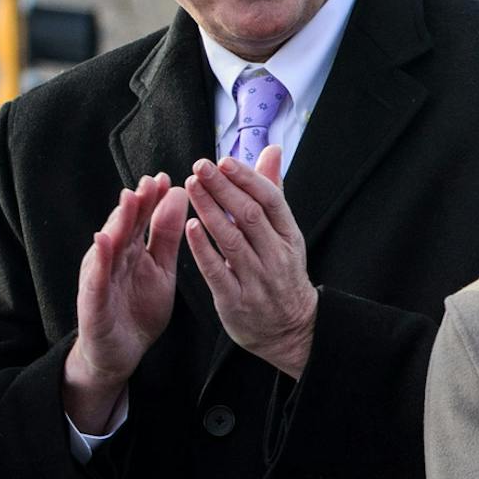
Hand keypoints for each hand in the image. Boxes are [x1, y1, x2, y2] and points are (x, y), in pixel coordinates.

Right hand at [65, 173, 189, 431]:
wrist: (121, 353)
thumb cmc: (138, 308)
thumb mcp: (160, 269)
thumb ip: (166, 236)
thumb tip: (178, 194)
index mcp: (131, 251)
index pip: (142, 220)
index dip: (152, 199)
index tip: (167, 177)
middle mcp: (112, 260)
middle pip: (124, 227)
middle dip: (136, 203)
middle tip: (151, 180)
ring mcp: (100, 279)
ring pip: (108, 246)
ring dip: (117, 222)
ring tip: (129, 199)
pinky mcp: (92, 302)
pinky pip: (95, 278)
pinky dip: (99, 260)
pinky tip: (103, 241)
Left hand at [183, 148, 317, 379]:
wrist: (290, 329)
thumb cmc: (282, 274)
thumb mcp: (285, 234)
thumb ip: (273, 192)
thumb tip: (272, 150)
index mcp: (289, 237)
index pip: (271, 200)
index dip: (247, 178)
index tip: (224, 160)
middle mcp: (276, 256)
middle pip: (249, 216)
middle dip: (223, 188)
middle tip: (200, 166)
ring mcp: (257, 279)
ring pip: (231, 239)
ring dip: (209, 210)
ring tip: (190, 187)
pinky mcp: (236, 300)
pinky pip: (217, 270)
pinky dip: (203, 248)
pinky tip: (188, 227)